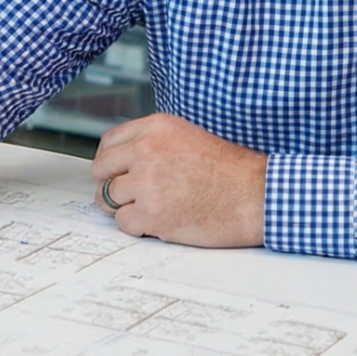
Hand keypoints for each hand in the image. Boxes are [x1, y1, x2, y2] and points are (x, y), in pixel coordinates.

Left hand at [91, 113, 266, 246]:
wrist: (255, 195)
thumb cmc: (230, 171)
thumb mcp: (188, 138)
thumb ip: (154, 143)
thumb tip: (121, 161)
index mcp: (157, 128)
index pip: (109, 143)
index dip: (110, 163)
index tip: (117, 174)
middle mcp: (147, 150)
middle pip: (101, 170)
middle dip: (111, 185)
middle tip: (129, 196)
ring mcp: (147, 183)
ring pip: (107, 198)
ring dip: (124, 208)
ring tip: (150, 209)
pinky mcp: (151, 214)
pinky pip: (122, 222)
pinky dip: (137, 227)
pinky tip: (160, 222)